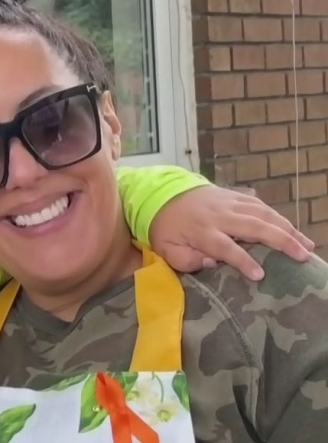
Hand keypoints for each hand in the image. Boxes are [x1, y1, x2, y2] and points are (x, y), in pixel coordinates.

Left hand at [149, 185, 313, 280]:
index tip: (260, 275)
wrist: (163, 194)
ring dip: (287, 229)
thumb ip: (186, 260)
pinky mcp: (235, 196)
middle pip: (253, 226)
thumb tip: (212, 264)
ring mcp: (229, 203)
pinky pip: (260, 205)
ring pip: (263, 214)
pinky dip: (278, 217)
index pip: (225, 247)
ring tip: (306, 245)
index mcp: (201, 231)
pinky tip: (291, 229)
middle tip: (302, 257)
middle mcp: (218, 215)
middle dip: (280, 241)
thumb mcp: (166, 248)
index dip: (243, 261)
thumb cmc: (166, 228)